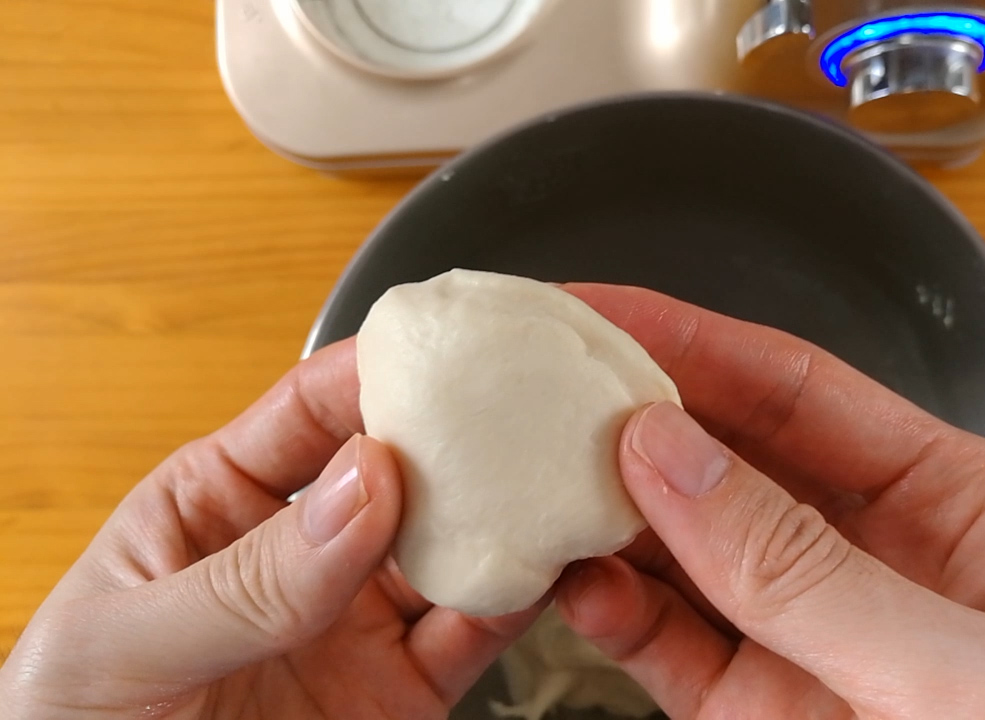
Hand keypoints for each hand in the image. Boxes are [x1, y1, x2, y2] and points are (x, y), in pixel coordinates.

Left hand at [0, 340, 543, 718]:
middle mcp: (305, 550)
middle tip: (521, 407)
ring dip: (503, 510)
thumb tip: (361, 483)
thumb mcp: (127, 644)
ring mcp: (358, 619)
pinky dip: (517, 598)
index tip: (444, 353)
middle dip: (463, 432)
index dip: (379, 372)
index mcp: (221, 501)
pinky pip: (475, 632)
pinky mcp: (403, 691)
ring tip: (550, 480)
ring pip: (454, 545)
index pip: (312, 411)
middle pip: (403, 468)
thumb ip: (244, 575)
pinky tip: (542, 569)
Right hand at [555, 284, 984, 719]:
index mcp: (942, 499)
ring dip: (602, 510)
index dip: (690, 339)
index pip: (795, 388)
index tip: (594, 309)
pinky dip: (608, 607)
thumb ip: (810, 569)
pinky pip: (662, 639)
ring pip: (676, 544)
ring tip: (529, 479)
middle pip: (721, 454)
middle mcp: (859, 552)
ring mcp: (798, 631)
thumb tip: (672, 456)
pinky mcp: (749, 708)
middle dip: (627, 415)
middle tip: (532, 386)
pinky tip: (571, 582)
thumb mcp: (962, 670)